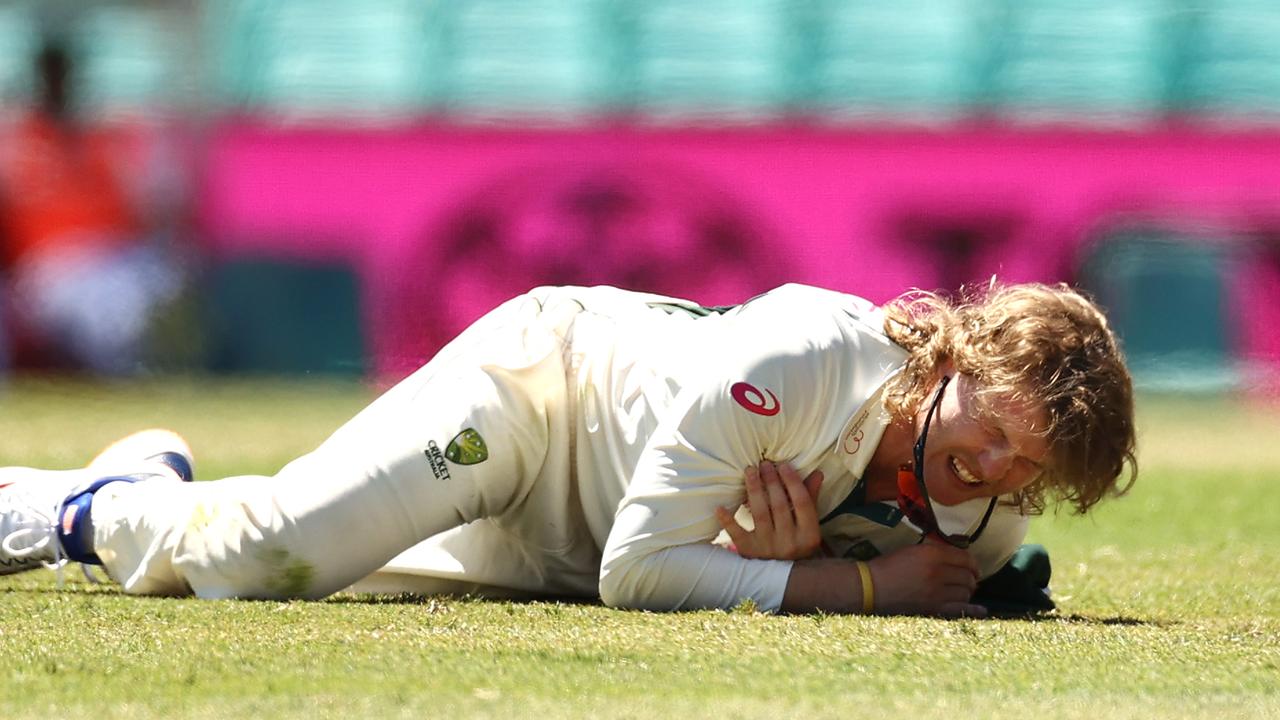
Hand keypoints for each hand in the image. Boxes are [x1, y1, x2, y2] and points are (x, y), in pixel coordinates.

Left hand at [716, 461, 823, 560]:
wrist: (781, 577)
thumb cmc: (796, 542)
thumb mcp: (808, 525)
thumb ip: (810, 499)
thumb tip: (817, 473)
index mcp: (809, 535)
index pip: (802, 503)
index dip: (793, 482)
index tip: (783, 465)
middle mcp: (790, 543)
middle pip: (780, 506)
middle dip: (771, 482)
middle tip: (764, 464)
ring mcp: (768, 548)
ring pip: (760, 514)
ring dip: (754, 490)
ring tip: (750, 471)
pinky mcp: (749, 552)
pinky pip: (737, 534)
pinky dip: (728, 521)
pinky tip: (720, 507)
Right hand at [867, 538, 986, 617]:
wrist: (871, 587)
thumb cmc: (889, 566)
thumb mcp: (912, 550)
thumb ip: (936, 552)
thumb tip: (958, 558)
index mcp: (931, 554)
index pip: (965, 557)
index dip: (972, 562)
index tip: (973, 566)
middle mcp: (937, 572)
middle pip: (968, 576)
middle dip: (971, 577)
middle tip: (968, 579)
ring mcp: (936, 593)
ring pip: (966, 592)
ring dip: (967, 591)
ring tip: (962, 590)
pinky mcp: (933, 609)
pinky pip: (960, 610)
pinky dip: (973, 610)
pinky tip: (981, 610)